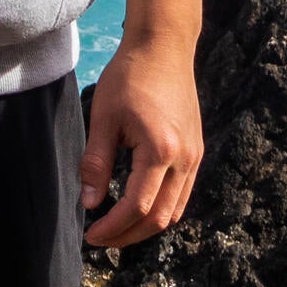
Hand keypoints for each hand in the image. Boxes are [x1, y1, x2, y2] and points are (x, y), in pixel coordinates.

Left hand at [80, 34, 202, 248]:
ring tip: (116, 228)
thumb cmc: (129, 77)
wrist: (163, 48)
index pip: (137, 207)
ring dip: (146, 226)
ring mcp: (195, 156)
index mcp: (161, 151)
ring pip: (176, 211)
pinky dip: (161, 209)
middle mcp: (185, 159)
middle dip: (129, 235)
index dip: (112, 228)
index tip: (90, 235)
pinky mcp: (196, 151)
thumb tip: (89, 204)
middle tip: (100, 239)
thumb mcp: (103, 117)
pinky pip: (183, 194)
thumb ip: (95, 163)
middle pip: (160, 218)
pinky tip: (137, 206)